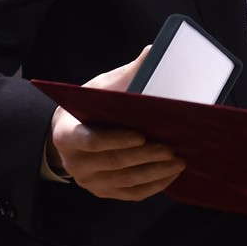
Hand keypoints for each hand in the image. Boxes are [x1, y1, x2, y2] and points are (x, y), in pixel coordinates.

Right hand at [47, 47, 184, 199]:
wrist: (70, 132)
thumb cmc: (88, 106)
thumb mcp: (100, 87)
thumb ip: (126, 73)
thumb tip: (152, 52)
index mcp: (67, 135)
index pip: (91, 141)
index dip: (117, 140)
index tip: (142, 135)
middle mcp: (75, 163)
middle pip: (114, 162)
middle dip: (145, 156)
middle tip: (170, 148)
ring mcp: (89, 181)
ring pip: (125, 181)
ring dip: (154, 172)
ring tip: (179, 160)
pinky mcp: (104, 192)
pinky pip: (131, 194)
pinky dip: (153, 186)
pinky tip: (172, 174)